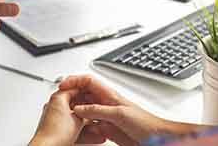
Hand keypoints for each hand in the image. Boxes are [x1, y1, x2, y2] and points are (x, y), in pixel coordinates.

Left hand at [29, 89, 105, 145]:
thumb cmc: (56, 134)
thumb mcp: (78, 120)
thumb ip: (86, 112)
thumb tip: (91, 112)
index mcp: (58, 98)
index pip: (75, 89)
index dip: (88, 92)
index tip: (97, 95)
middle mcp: (54, 106)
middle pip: (76, 105)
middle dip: (89, 112)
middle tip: (99, 113)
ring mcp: (54, 119)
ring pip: (74, 119)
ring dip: (88, 125)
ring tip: (99, 129)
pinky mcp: (55, 130)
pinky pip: (71, 128)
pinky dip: (81, 132)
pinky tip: (93, 137)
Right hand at [60, 75, 197, 145]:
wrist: (157, 138)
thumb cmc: (145, 122)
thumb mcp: (119, 114)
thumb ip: (98, 110)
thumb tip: (80, 109)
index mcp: (109, 95)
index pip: (88, 81)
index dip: (75, 80)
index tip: (63, 85)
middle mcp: (106, 103)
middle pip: (84, 95)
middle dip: (72, 96)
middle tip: (60, 101)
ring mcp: (106, 116)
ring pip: (85, 110)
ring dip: (76, 112)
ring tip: (66, 115)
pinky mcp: (107, 129)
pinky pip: (90, 124)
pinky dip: (83, 126)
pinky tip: (79, 129)